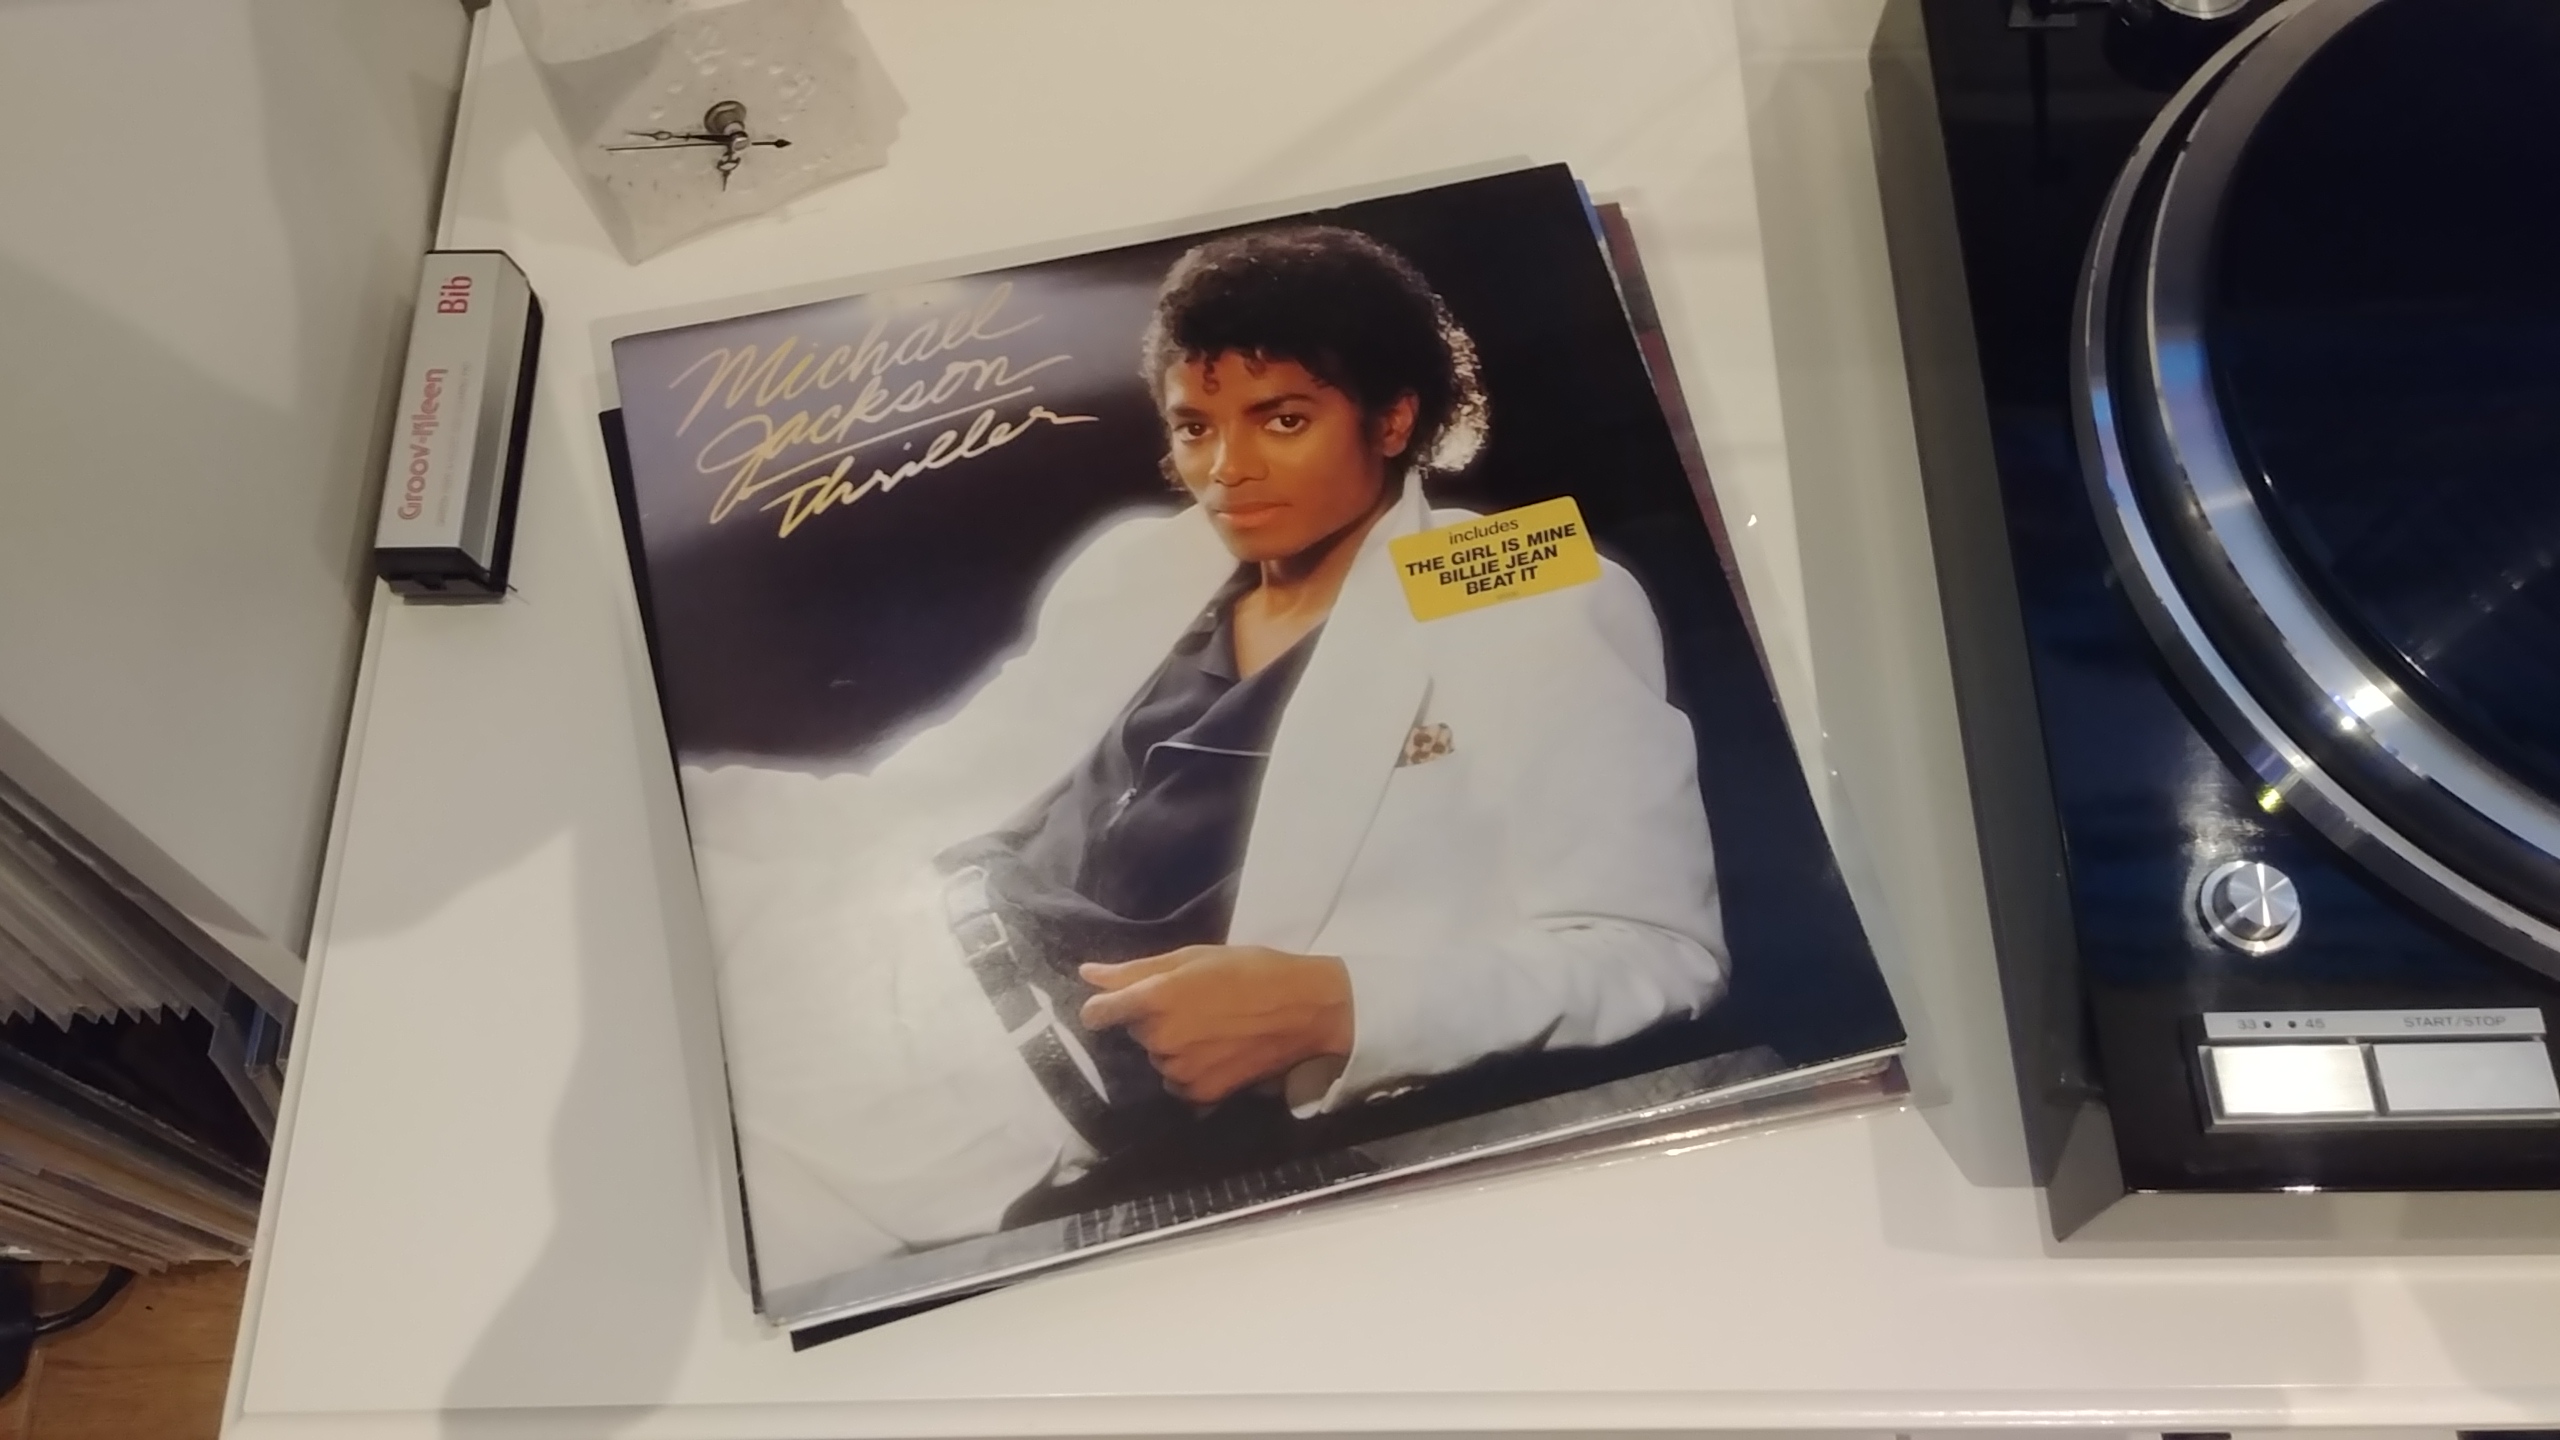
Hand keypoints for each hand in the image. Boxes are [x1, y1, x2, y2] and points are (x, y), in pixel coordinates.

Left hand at [1078, 946, 1354, 1104]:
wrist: (1305, 1009)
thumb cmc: (1250, 971)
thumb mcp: (1193, 958)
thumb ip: (1135, 969)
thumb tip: (1087, 974)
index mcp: (1156, 998)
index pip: (1099, 1013)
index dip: (1103, 1008)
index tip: (1112, 1007)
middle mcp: (1161, 1038)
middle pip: (1137, 1032)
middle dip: (1155, 1020)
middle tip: (1195, 1004)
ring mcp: (1180, 1070)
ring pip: (1158, 1058)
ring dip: (1174, 1047)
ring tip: (1212, 1028)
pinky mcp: (1201, 1094)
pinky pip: (1178, 1083)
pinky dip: (1191, 1070)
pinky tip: (1218, 1052)